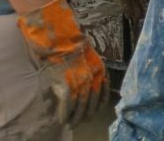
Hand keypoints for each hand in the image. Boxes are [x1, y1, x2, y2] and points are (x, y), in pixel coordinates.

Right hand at [17, 0, 107, 125]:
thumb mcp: (89, 57)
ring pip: (80, 106)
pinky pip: (68, 104)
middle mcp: (93, 77)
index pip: (103, 93)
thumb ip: (91, 70)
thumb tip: (89, 84)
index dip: (98, 106)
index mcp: (100, 70)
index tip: (94, 113)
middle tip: (81, 122)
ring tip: (71, 124)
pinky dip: (65, 114)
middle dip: (86, 115)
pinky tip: (62, 120)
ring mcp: (80, 81)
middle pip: (92, 102)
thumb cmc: (72, 46)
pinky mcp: (67, 84)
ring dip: (75, 117)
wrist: (60, 39)